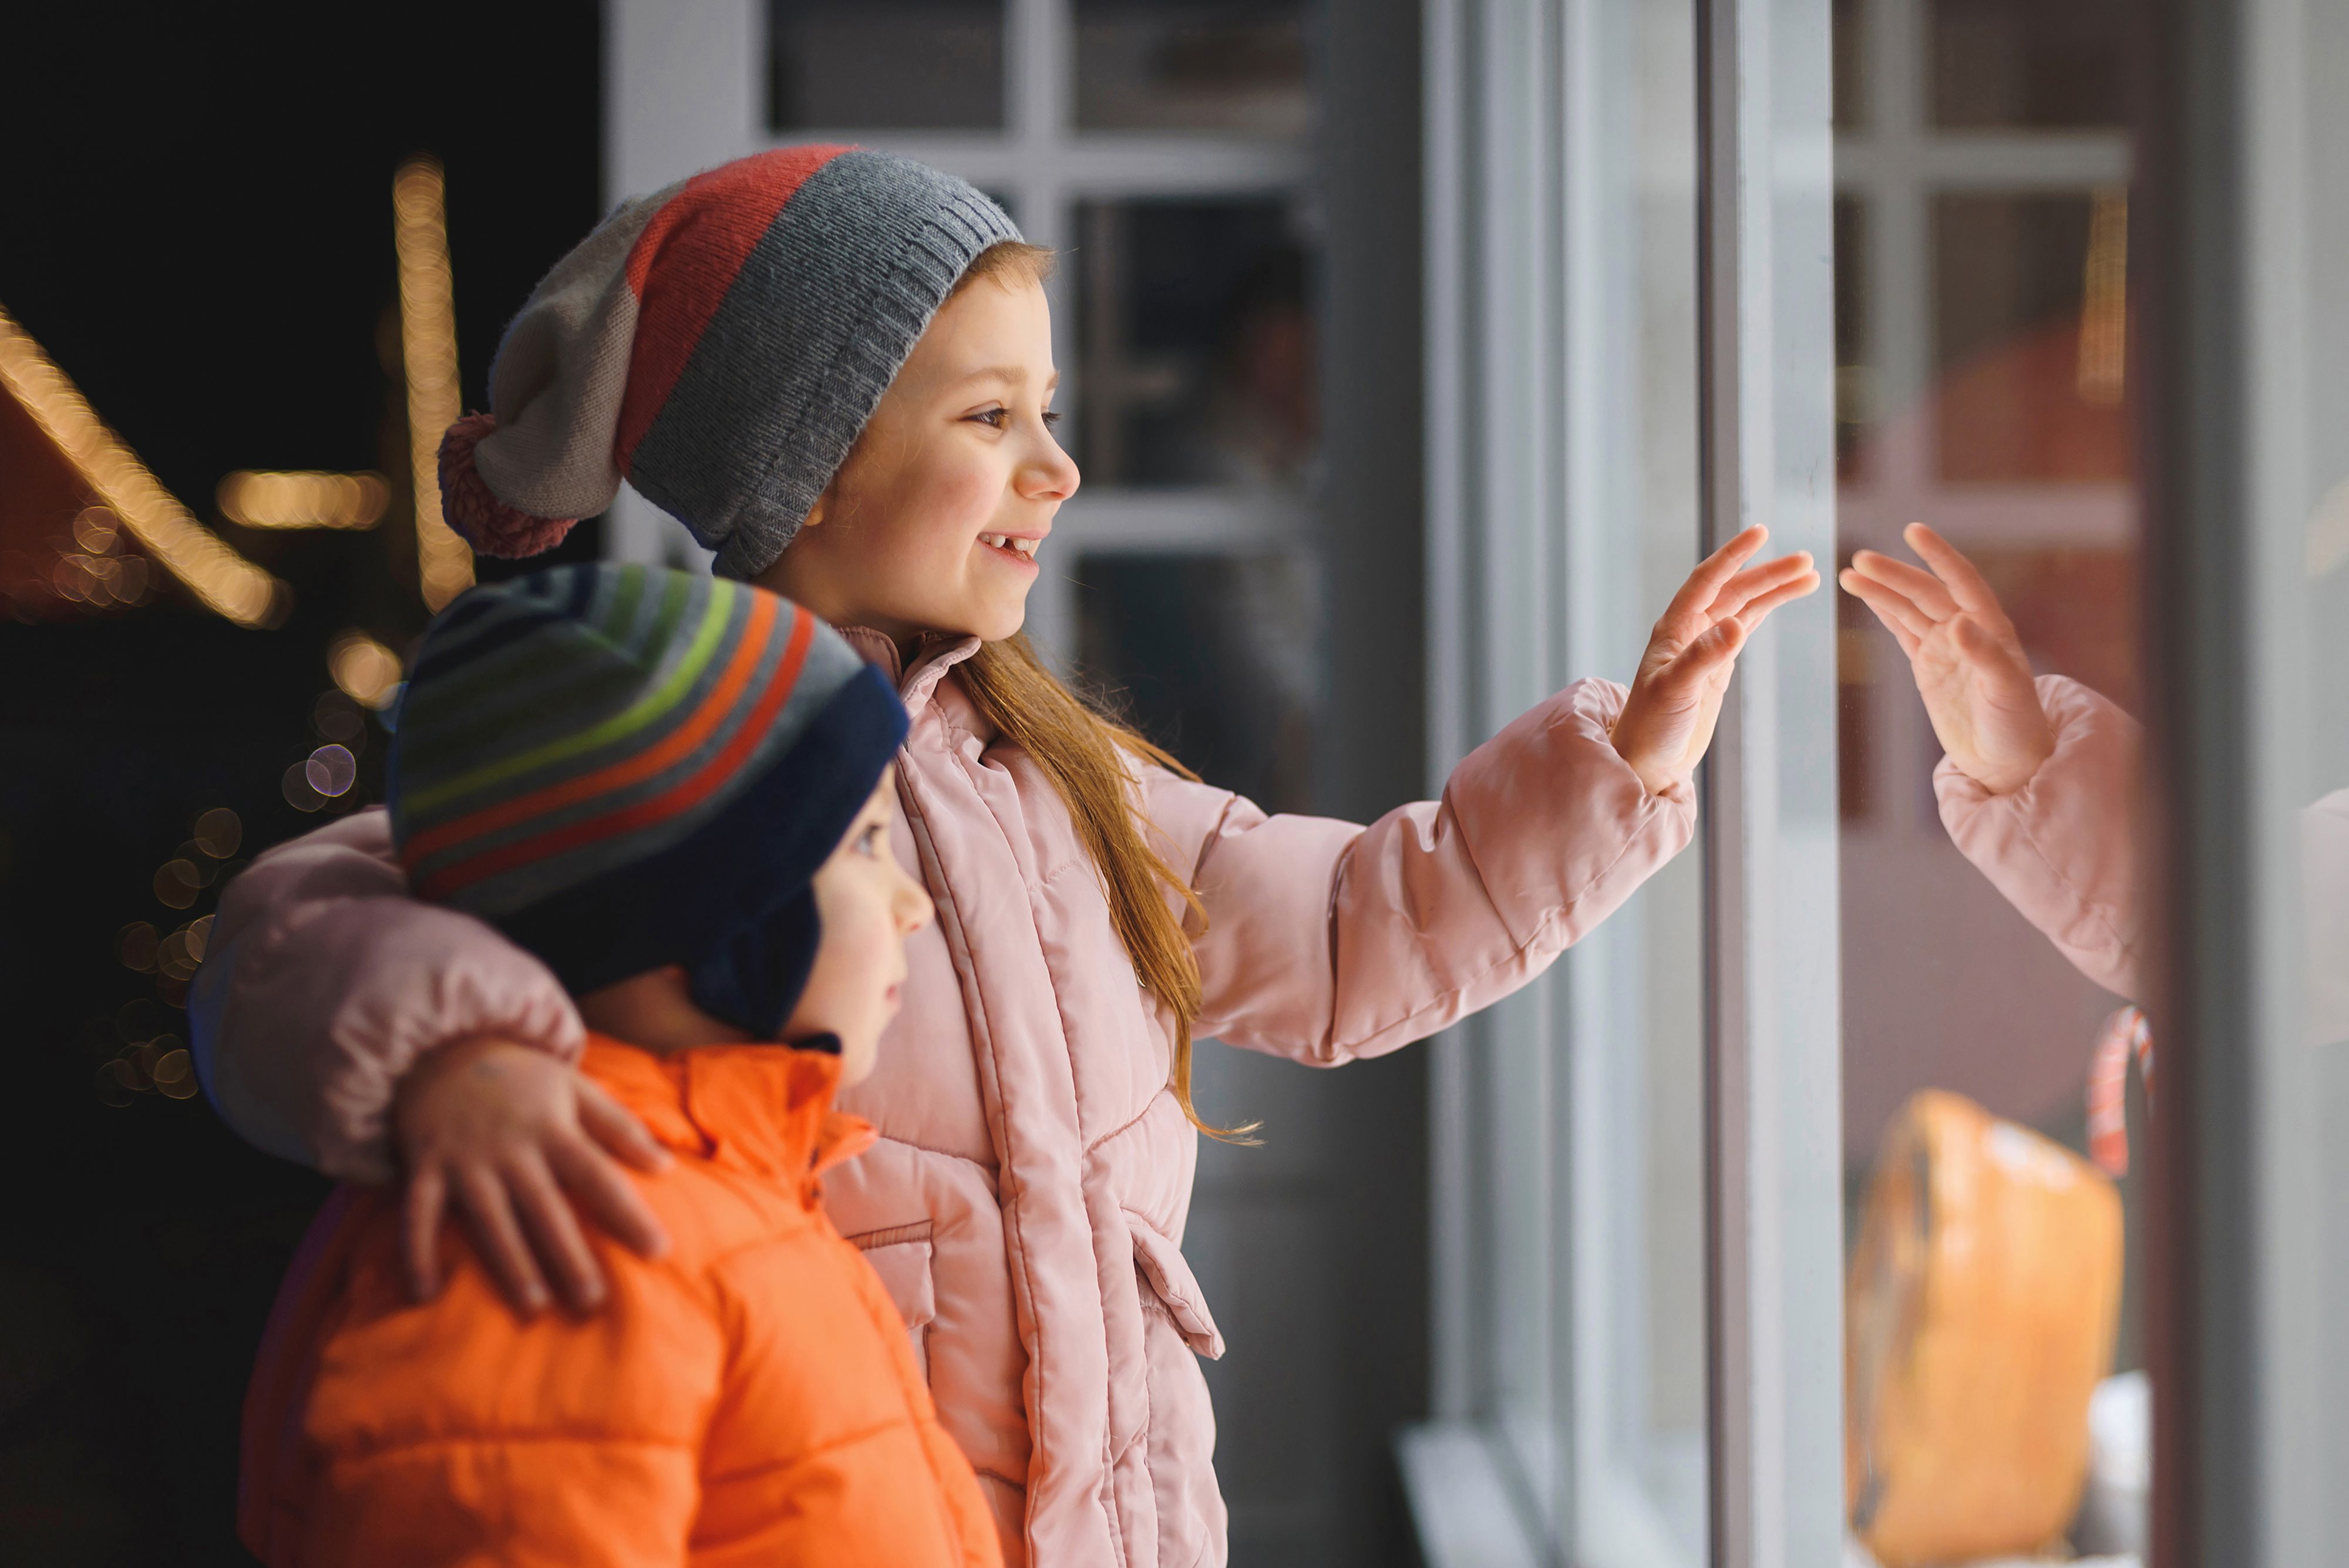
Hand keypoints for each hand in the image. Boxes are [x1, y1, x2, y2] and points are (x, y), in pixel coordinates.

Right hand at [393, 1037, 673, 1314]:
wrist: (445, 1049)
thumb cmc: (523, 1080)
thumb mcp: (576, 1089)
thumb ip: (621, 1127)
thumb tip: (667, 1167)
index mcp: (552, 1129)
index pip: (598, 1175)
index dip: (628, 1213)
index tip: (658, 1250)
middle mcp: (510, 1148)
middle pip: (545, 1208)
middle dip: (569, 1256)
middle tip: (594, 1301)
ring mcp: (465, 1161)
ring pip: (490, 1219)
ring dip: (511, 1264)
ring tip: (535, 1307)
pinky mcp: (425, 1169)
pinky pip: (418, 1215)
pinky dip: (416, 1253)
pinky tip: (425, 1294)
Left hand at [1610, 525, 1820, 794]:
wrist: (1648, 761)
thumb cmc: (1651, 726)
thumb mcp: (1676, 690)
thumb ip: (1704, 657)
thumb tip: (1736, 624)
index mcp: (1674, 628)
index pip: (1707, 580)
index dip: (1733, 555)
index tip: (1761, 532)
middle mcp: (1689, 630)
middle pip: (1734, 590)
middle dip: (1768, 574)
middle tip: (1806, 560)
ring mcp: (1704, 646)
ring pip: (1744, 606)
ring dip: (1774, 589)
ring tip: (1811, 576)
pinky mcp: (1717, 665)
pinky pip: (1745, 627)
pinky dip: (1766, 611)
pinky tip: (1786, 597)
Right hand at [1838, 522, 2053, 794]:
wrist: (2005, 761)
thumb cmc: (2017, 726)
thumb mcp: (2006, 691)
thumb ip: (1985, 655)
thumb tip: (1958, 623)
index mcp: (1991, 627)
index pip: (1961, 581)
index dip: (1938, 555)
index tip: (1913, 531)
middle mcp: (1967, 629)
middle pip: (1925, 592)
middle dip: (1893, 574)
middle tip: (1860, 560)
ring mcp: (1945, 646)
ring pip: (1908, 608)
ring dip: (1880, 590)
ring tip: (1848, 575)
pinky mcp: (1927, 665)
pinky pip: (1902, 630)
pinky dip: (1883, 611)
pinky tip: (1865, 595)